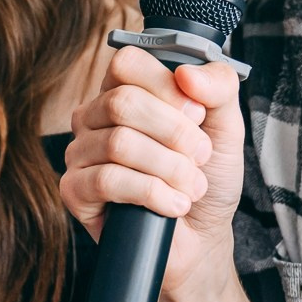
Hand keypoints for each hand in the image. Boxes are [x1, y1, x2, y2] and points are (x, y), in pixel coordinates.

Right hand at [60, 47, 245, 301]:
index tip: (197, 115)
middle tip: (200, 156)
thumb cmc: (208, 177)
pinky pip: (107, 180)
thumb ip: (219, 87)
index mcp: (125, 90)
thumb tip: (186, 74)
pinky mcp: (75, 191)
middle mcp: (95, 116)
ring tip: (191, 186)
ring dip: (169, 168)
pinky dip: (152, 193)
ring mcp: (81, 153)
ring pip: (118, 143)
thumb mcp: (227, 124)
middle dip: (174, 133)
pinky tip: (172, 205)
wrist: (202, 238)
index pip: (127, 63)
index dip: (167, 87)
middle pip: (121, 103)